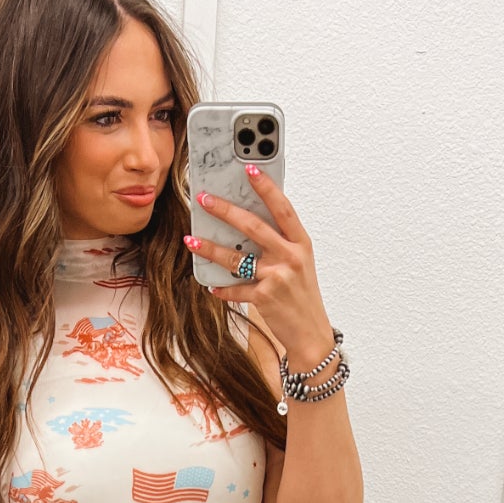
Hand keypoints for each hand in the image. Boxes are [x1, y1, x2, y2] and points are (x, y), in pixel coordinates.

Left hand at [185, 167, 332, 360]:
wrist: (311, 333)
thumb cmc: (302, 295)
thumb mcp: (298, 264)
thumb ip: (279, 243)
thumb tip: (246, 223)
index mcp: (300, 243)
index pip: (282, 208)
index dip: (266, 187)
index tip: (249, 168)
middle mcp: (290, 257)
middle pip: (253, 226)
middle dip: (225, 211)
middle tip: (204, 200)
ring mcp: (277, 277)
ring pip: (236, 258)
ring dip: (210, 248)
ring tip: (192, 240)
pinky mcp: (264, 297)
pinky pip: (235, 288)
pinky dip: (221, 288)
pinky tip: (211, 286)